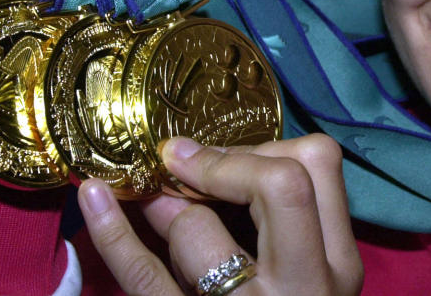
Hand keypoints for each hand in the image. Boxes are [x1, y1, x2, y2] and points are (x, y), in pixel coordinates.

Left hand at [79, 134, 362, 295]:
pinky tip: (94, 198)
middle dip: (223, 163)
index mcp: (336, 266)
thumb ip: (280, 223)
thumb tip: (203, 154)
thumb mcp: (303, 275)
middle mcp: (303, 287)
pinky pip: (143, 275)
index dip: (265, 149)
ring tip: (148, 201)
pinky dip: (112, 231)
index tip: (226, 160)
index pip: (318, 165)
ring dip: (164, 207)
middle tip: (184, 168)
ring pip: (199, 229)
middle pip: (281, 183)